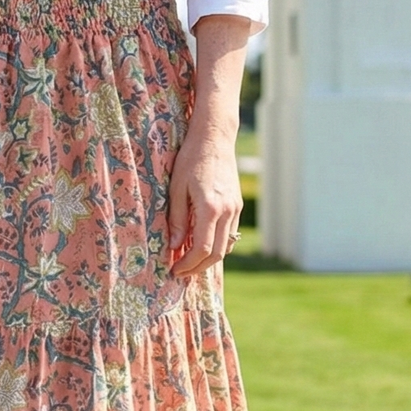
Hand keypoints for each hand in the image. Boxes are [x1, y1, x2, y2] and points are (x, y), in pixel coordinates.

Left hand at [167, 124, 242, 275]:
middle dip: (198, 267)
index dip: (188, 264)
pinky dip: (217, 245)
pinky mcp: (237, 205)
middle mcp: (227, 211)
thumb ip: (177, 219)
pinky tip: (201, 244)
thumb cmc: (190, 159)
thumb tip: (173, 246)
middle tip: (180, 272)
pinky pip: (229, 234)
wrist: (214, 138)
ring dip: (209, 259)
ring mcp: (235, 209)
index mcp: (210, 208)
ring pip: (227, 246)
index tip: (174, 270)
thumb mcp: (176, 188)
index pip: (202, 249)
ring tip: (189, 262)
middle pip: (217, 254)